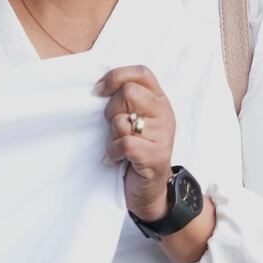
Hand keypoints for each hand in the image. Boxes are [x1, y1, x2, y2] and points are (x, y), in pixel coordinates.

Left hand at [97, 66, 176, 221]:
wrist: (149, 190)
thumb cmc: (134, 150)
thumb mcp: (132, 120)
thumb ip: (123, 101)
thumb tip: (97, 87)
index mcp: (158, 101)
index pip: (142, 73)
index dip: (116, 77)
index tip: (98, 92)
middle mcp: (165, 114)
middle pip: (128, 93)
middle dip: (111, 110)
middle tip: (114, 128)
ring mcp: (163, 135)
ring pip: (123, 119)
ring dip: (112, 135)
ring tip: (118, 145)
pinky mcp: (156, 156)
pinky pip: (123, 143)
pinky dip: (113, 152)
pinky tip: (116, 159)